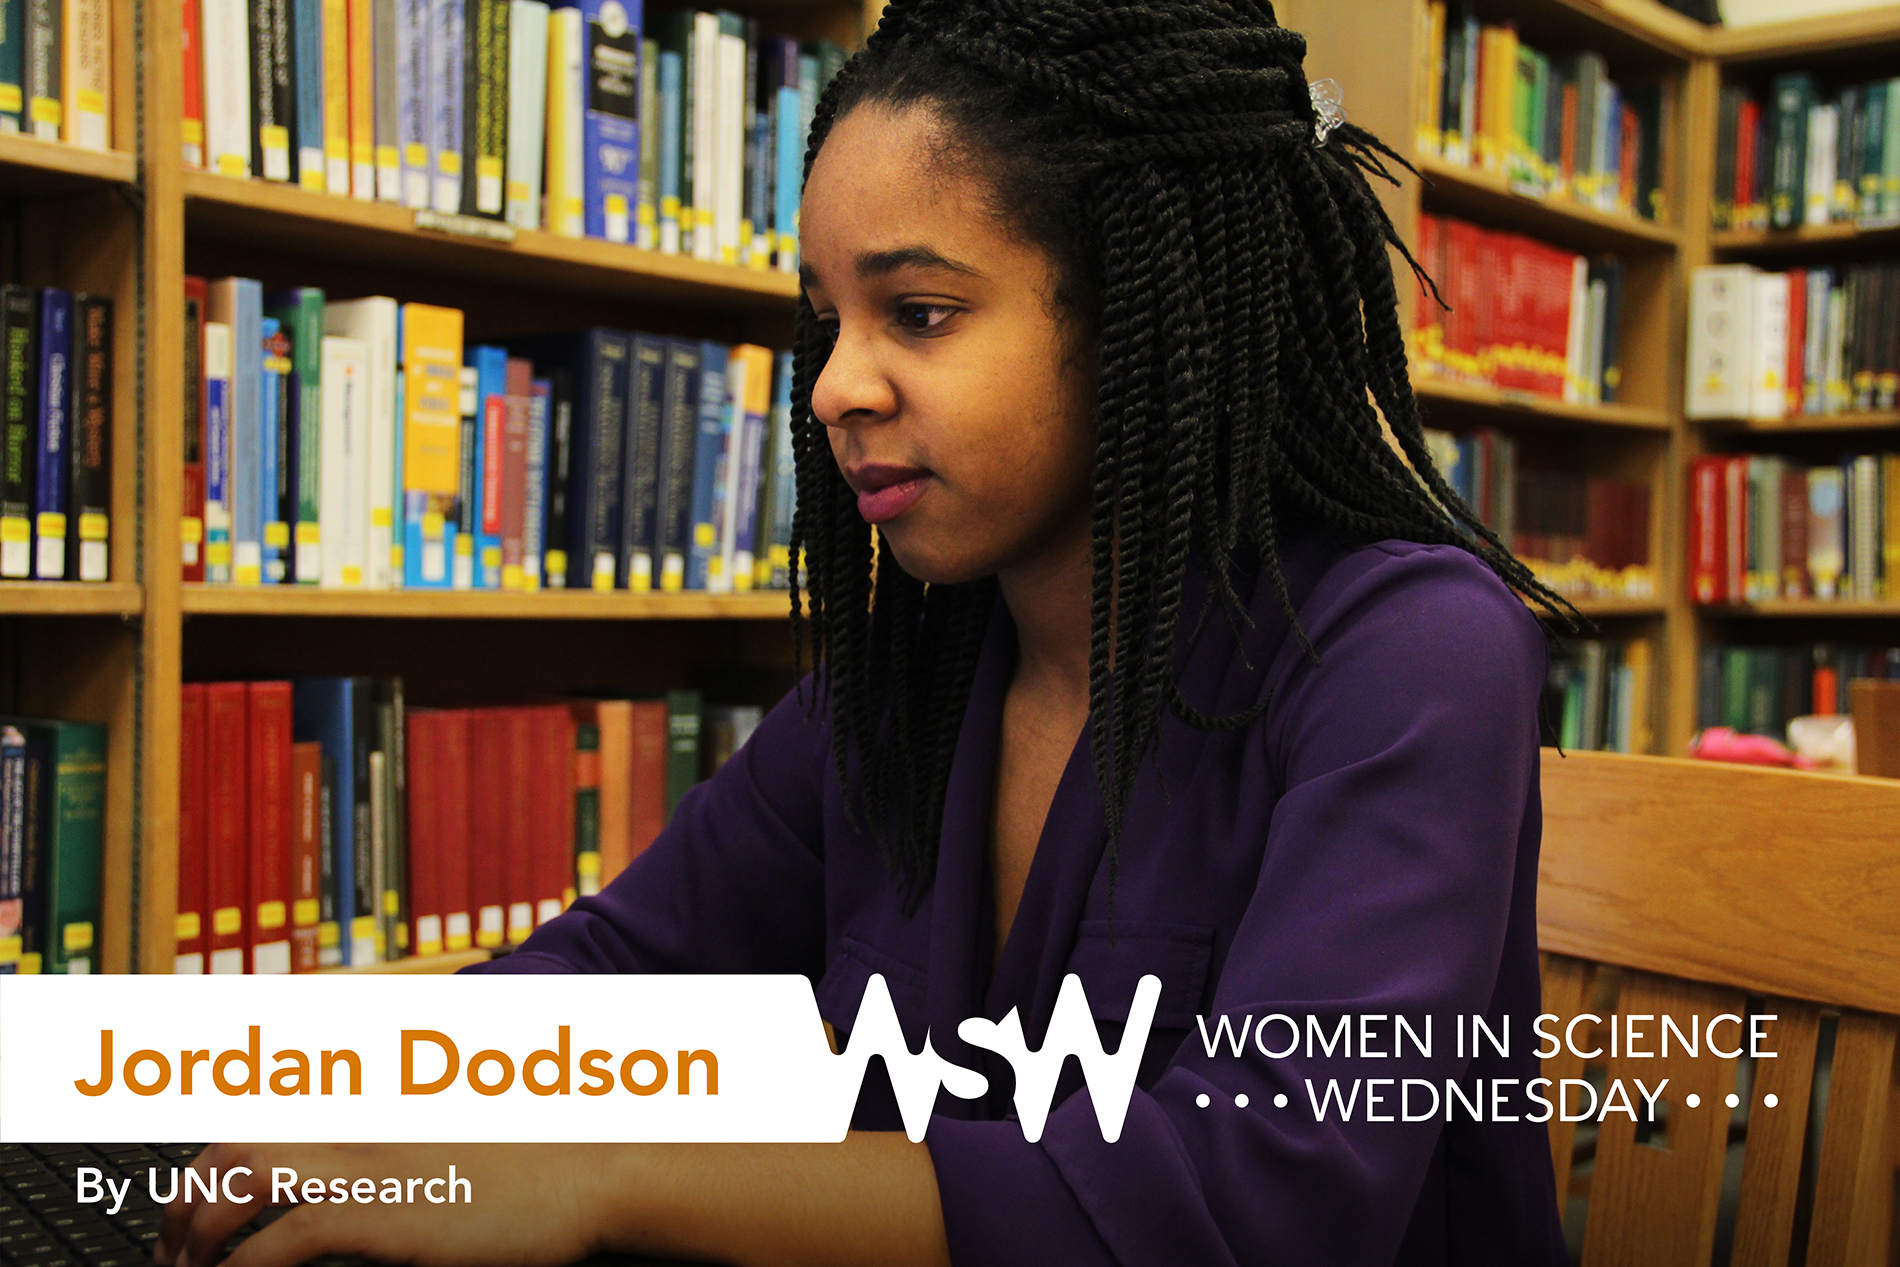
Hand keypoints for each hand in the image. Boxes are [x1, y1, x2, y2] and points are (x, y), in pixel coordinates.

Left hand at [155, 1143, 607, 1266]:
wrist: (595, 1172)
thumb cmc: (544, 1165)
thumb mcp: (464, 1139)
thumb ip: (408, 1140)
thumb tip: (372, 1170)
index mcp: (377, 1104)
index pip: (268, 1115)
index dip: (213, 1162)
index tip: (194, 1206)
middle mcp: (359, 1123)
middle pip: (236, 1141)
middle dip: (184, 1198)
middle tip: (173, 1249)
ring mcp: (368, 1164)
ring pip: (238, 1180)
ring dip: (196, 1231)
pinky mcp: (380, 1211)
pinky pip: (277, 1242)